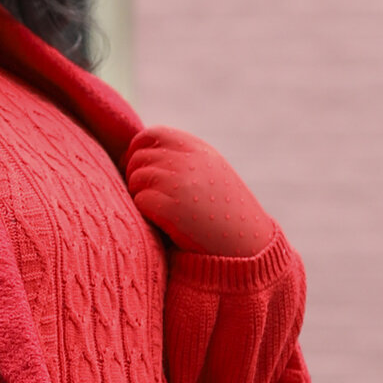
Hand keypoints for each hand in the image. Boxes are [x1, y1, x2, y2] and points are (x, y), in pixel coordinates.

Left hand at [126, 124, 274, 258]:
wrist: (247, 247)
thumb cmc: (225, 213)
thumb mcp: (211, 173)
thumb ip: (182, 159)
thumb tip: (136, 154)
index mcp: (199, 150)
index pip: (153, 135)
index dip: (138, 150)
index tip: (138, 168)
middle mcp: (188, 162)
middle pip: (139, 157)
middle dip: (135, 175)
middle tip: (146, 195)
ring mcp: (178, 183)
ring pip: (136, 178)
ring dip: (139, 195)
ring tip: (158, 210)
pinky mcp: (171, 208)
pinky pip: (140, 200)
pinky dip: (145, 212)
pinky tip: (163, 222)